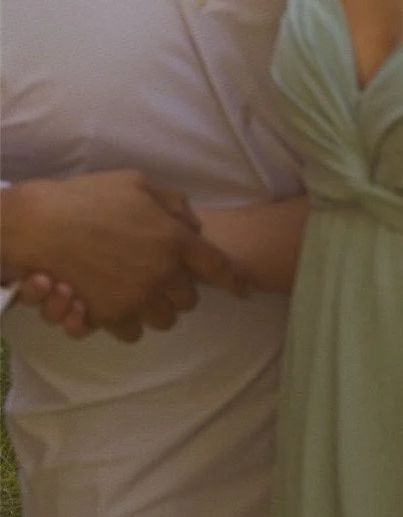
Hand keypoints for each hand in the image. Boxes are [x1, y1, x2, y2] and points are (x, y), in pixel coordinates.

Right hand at [1, 171, 248, 342]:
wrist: (44, 225)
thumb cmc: (90, 198)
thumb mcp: (138, 184)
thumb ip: (172, 204)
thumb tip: (194, 226)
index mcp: (175, 240)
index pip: (218, 267)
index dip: (234, 280)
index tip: (244, 290)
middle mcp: (163, 273)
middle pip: (189, 301)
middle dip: (180, 293)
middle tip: (163, 282)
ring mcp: (137, 297)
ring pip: (164, 320)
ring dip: (157, 309)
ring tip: (141, 296)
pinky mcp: (111, 314)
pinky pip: (133, 332)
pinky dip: (129, 323)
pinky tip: (119, 308)